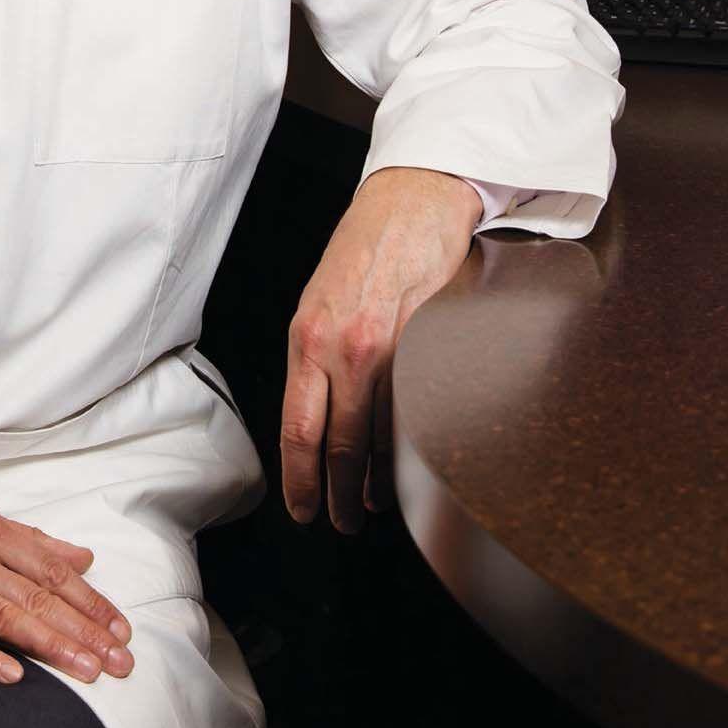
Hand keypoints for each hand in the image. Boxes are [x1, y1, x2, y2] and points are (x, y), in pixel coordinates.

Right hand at [0, 473, 134, 684]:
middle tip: (121, 661)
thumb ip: (27, 539)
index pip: (51, 570)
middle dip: (85, 631)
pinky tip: (13, 675)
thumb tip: (80, 556)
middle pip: (38, 598)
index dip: (91, 600)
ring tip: (88, 671)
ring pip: (5, 617)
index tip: (121, 628)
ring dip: (51, 646)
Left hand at [281, 166, 480, 532]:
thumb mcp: (318, 305)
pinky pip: (416, 410)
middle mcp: (343, 348)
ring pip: (381, 435)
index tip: (302, 510)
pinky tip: (407, 469)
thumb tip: (314, 419)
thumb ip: (315, 360)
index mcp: (307, 340)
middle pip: (340, 445)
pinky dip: (408, 449)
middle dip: (338, 494)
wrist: (411, 204)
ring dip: (375, 481)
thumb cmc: (362, 252)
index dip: (300, 479)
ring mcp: (390, 347)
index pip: (299, 428)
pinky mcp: (428, 342)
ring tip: (370, 506)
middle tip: (339, 523)